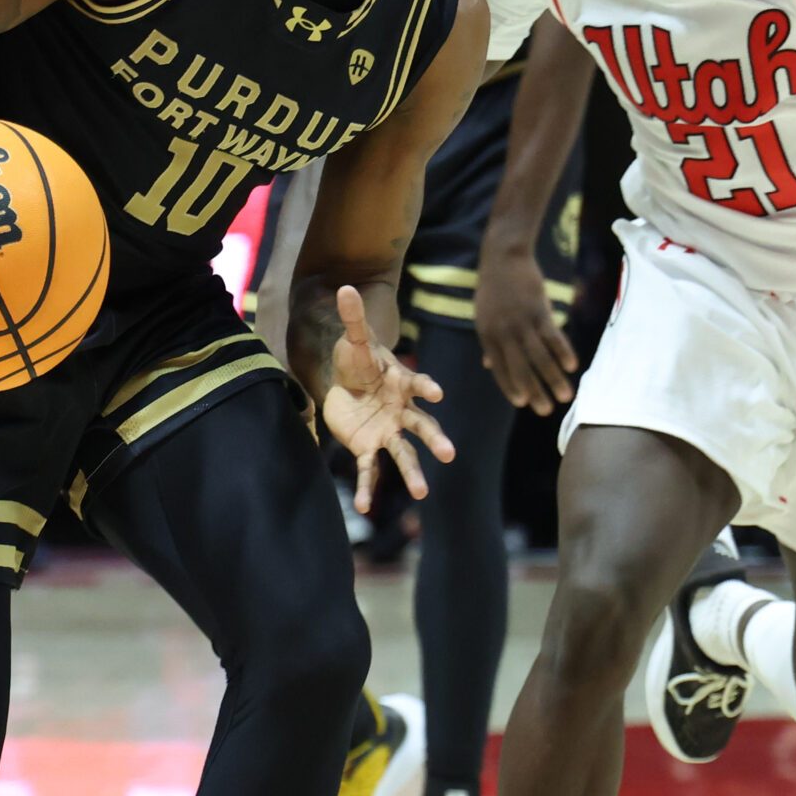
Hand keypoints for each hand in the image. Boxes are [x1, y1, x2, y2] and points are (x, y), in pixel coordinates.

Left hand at [320, 285, 454, 511]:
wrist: (346, 382)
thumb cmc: (358, 358)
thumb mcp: (354, 338)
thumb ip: (353, 317)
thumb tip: (345, 287)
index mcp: (402, 383)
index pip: (419, 384)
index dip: (427, 387)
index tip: (438, 393)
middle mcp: (402, 411)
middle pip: (423, 427)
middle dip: (435, 440)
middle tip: (450, 455)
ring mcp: (388, 431)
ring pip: (404, 454)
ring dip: (413, 473)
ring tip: (423, 493)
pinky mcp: (369, 447)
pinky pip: (370, 470)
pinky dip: (367, 488)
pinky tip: (363, 508)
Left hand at [474, 246, 578, 412]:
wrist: (502, 257)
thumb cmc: (494, 287)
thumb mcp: (484, 316)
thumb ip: (489, 342)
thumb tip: (488, 365)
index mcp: (489, 336)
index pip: (501, 369)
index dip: (512, 387)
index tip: (523, 403)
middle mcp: (504, 333)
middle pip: (521, 369)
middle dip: (535, 392)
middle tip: (546, 411)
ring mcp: (522, 322)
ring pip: (540, 358)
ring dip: (554, 379)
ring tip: (566, 397)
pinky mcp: (538, 311)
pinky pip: (553, 337)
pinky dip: (563, 353)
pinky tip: (572, 367)